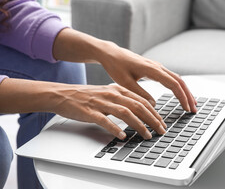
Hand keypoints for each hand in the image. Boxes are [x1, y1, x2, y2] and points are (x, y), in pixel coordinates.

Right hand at [0, 78, 165, 139]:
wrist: (63, 94)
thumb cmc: (86, 96)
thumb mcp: (106, 94)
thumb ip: (122, 99)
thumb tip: (138, 109)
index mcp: (117, 89)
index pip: (141, 100)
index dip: (154, 112)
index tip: (161, 122)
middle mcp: (111, 94)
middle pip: (137, 106)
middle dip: (152, 119)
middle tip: (160, 130)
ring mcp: (101, 103)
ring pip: (125, 113)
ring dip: (139, 125)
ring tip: (147, 135)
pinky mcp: (90, 112)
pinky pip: (105, 121)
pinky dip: (115, 129)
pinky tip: (122, 136)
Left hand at [98, 43, 196, 112]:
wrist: (111, 54)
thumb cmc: (116, 67)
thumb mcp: (125, 83)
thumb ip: (139, 94)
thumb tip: (153, 105)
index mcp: (152, 69)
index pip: (173, 84)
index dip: (182, 97)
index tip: (187, 108)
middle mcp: (157, 66)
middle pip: (179, 81)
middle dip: (188, 95)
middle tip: (194, 109)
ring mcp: (157, 67)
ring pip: (176, 78)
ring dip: (184, 91)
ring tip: (191, 104)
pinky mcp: (154, 68)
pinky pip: (170, 77)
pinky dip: (178, 87)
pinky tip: (179, 94)